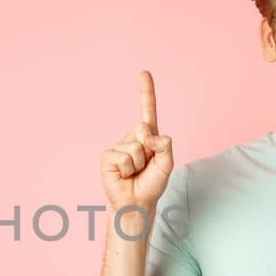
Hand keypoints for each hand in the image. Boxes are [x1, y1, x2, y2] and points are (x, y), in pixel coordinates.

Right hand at [101, 70, 174, 209]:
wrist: (136, 203)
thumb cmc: (151, 184)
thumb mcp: (167, 164)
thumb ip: (165, 146)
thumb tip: (149, 135)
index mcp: (147, 137)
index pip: (147, 110)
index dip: (146, 92)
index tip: (144, 72)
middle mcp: (132, 138)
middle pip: (144, 129)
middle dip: (149, 149)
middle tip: (145, 166)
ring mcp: (118, 146)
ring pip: (135, 147)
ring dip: (139, 164)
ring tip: (135, 173)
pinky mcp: (108, 156)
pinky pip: (123, 157)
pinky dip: (127, 169)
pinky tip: (124, 175)